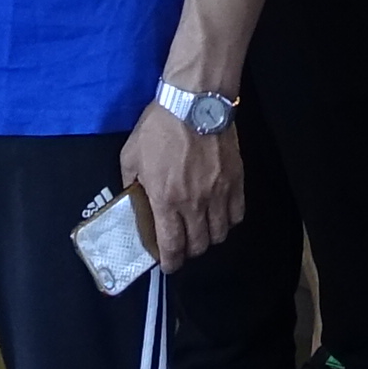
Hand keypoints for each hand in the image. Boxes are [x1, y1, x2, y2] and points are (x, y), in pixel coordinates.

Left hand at [122, 99, 242, 269]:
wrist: (195, 102)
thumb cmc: (159, 126)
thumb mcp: (131, 154)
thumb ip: (130, 181)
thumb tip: (133, 198)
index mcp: (165, 200)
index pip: (171, 245)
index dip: (170, 262)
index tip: (168, 266)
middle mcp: (193, 204)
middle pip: (198, 244)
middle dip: (189, 251)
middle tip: (183, 246)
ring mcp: (218, 194)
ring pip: (220, 233)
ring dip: (210, 238)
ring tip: (202, 232)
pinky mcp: (236, 181)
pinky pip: (237, 214)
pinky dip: (229, 221)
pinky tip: (221, 215)